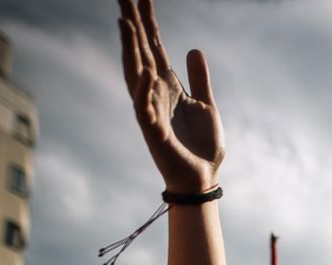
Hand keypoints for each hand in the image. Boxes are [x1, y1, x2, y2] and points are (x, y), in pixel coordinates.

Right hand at [118, 0, 223, 192]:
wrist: (203, 177)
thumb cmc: (201, 145)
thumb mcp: (206, 104)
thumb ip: (198, 78)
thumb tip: (193, 49)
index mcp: (167, 85)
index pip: (154, 46)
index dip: (148, 21)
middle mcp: (154, 93)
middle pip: (140, 52)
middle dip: (132, 25)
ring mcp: (151, 111)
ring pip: (136, 74)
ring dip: (130, 50)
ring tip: (126, 22)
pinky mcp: (155, 132)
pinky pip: (145, 108)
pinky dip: (143, 90)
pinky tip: (144, 71)